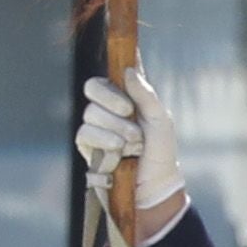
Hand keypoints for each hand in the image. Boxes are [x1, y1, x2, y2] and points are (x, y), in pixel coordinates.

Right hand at [78, 72, 183, 241]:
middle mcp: (109, 107)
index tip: (121, 62)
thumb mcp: (160, 121)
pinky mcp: (86, 143)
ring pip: (91, 113)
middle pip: (94, 87)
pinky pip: (85, 133)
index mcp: (128, 96)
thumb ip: (145, 95)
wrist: (153, 184)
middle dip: (113, 101)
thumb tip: (128, 70)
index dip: (115, 64)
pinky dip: (105, 143)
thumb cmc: (160, 151)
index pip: (114, 72)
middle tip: (129, 113)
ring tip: (133, 145)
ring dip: (116, 129)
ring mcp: (96, 124)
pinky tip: (119, 154)